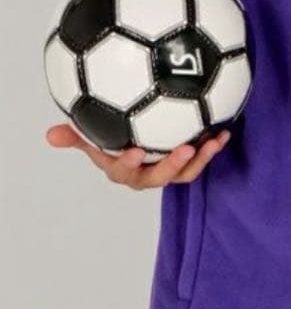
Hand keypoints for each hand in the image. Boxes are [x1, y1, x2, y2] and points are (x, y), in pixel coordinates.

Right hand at [45, 123, 230, 188]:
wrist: (140, 140)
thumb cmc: (114, 139)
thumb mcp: (94, 135)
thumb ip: (76, 136)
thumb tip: (50, 135)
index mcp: (123, 169)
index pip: (123, 171)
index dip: (128, 164)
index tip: (136, 150)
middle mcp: (147, 174)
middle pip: (158, 177)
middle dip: (171, 165)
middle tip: (183, 148)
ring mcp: (169, 170)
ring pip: (184, 172)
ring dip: (199, 159)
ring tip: (210, 142)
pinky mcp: (187, 162)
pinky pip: (200, 159)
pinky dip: (211, 147)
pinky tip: (223, 131)